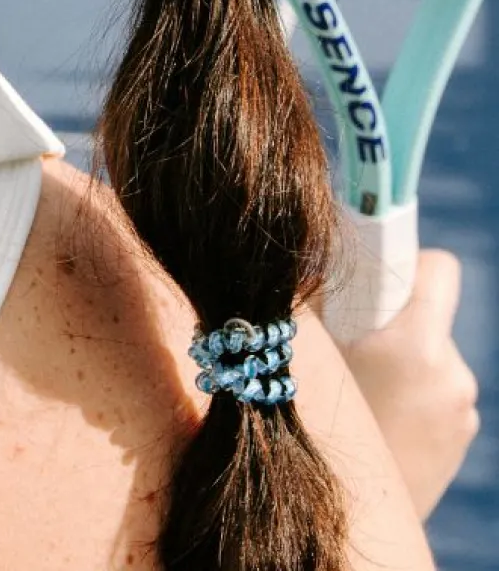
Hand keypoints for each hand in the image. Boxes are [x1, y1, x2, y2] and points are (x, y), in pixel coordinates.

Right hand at [338, 249, 479, 520]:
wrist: (347, 521)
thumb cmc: (317, 425)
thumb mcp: (308, 353)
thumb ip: (316, 299)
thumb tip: (313, 248)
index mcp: (417, 345)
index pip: (436, 268)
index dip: (404, 262)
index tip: (373, 280)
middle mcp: (452, 374)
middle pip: (426, 315)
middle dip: (392, 320)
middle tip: (351, 345)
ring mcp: (462, 409)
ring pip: (430, 355)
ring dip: (401, 361)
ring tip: (362, 392)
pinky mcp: (461, 436)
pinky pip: (436, 391)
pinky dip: (411, 394)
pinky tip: (378, 417)